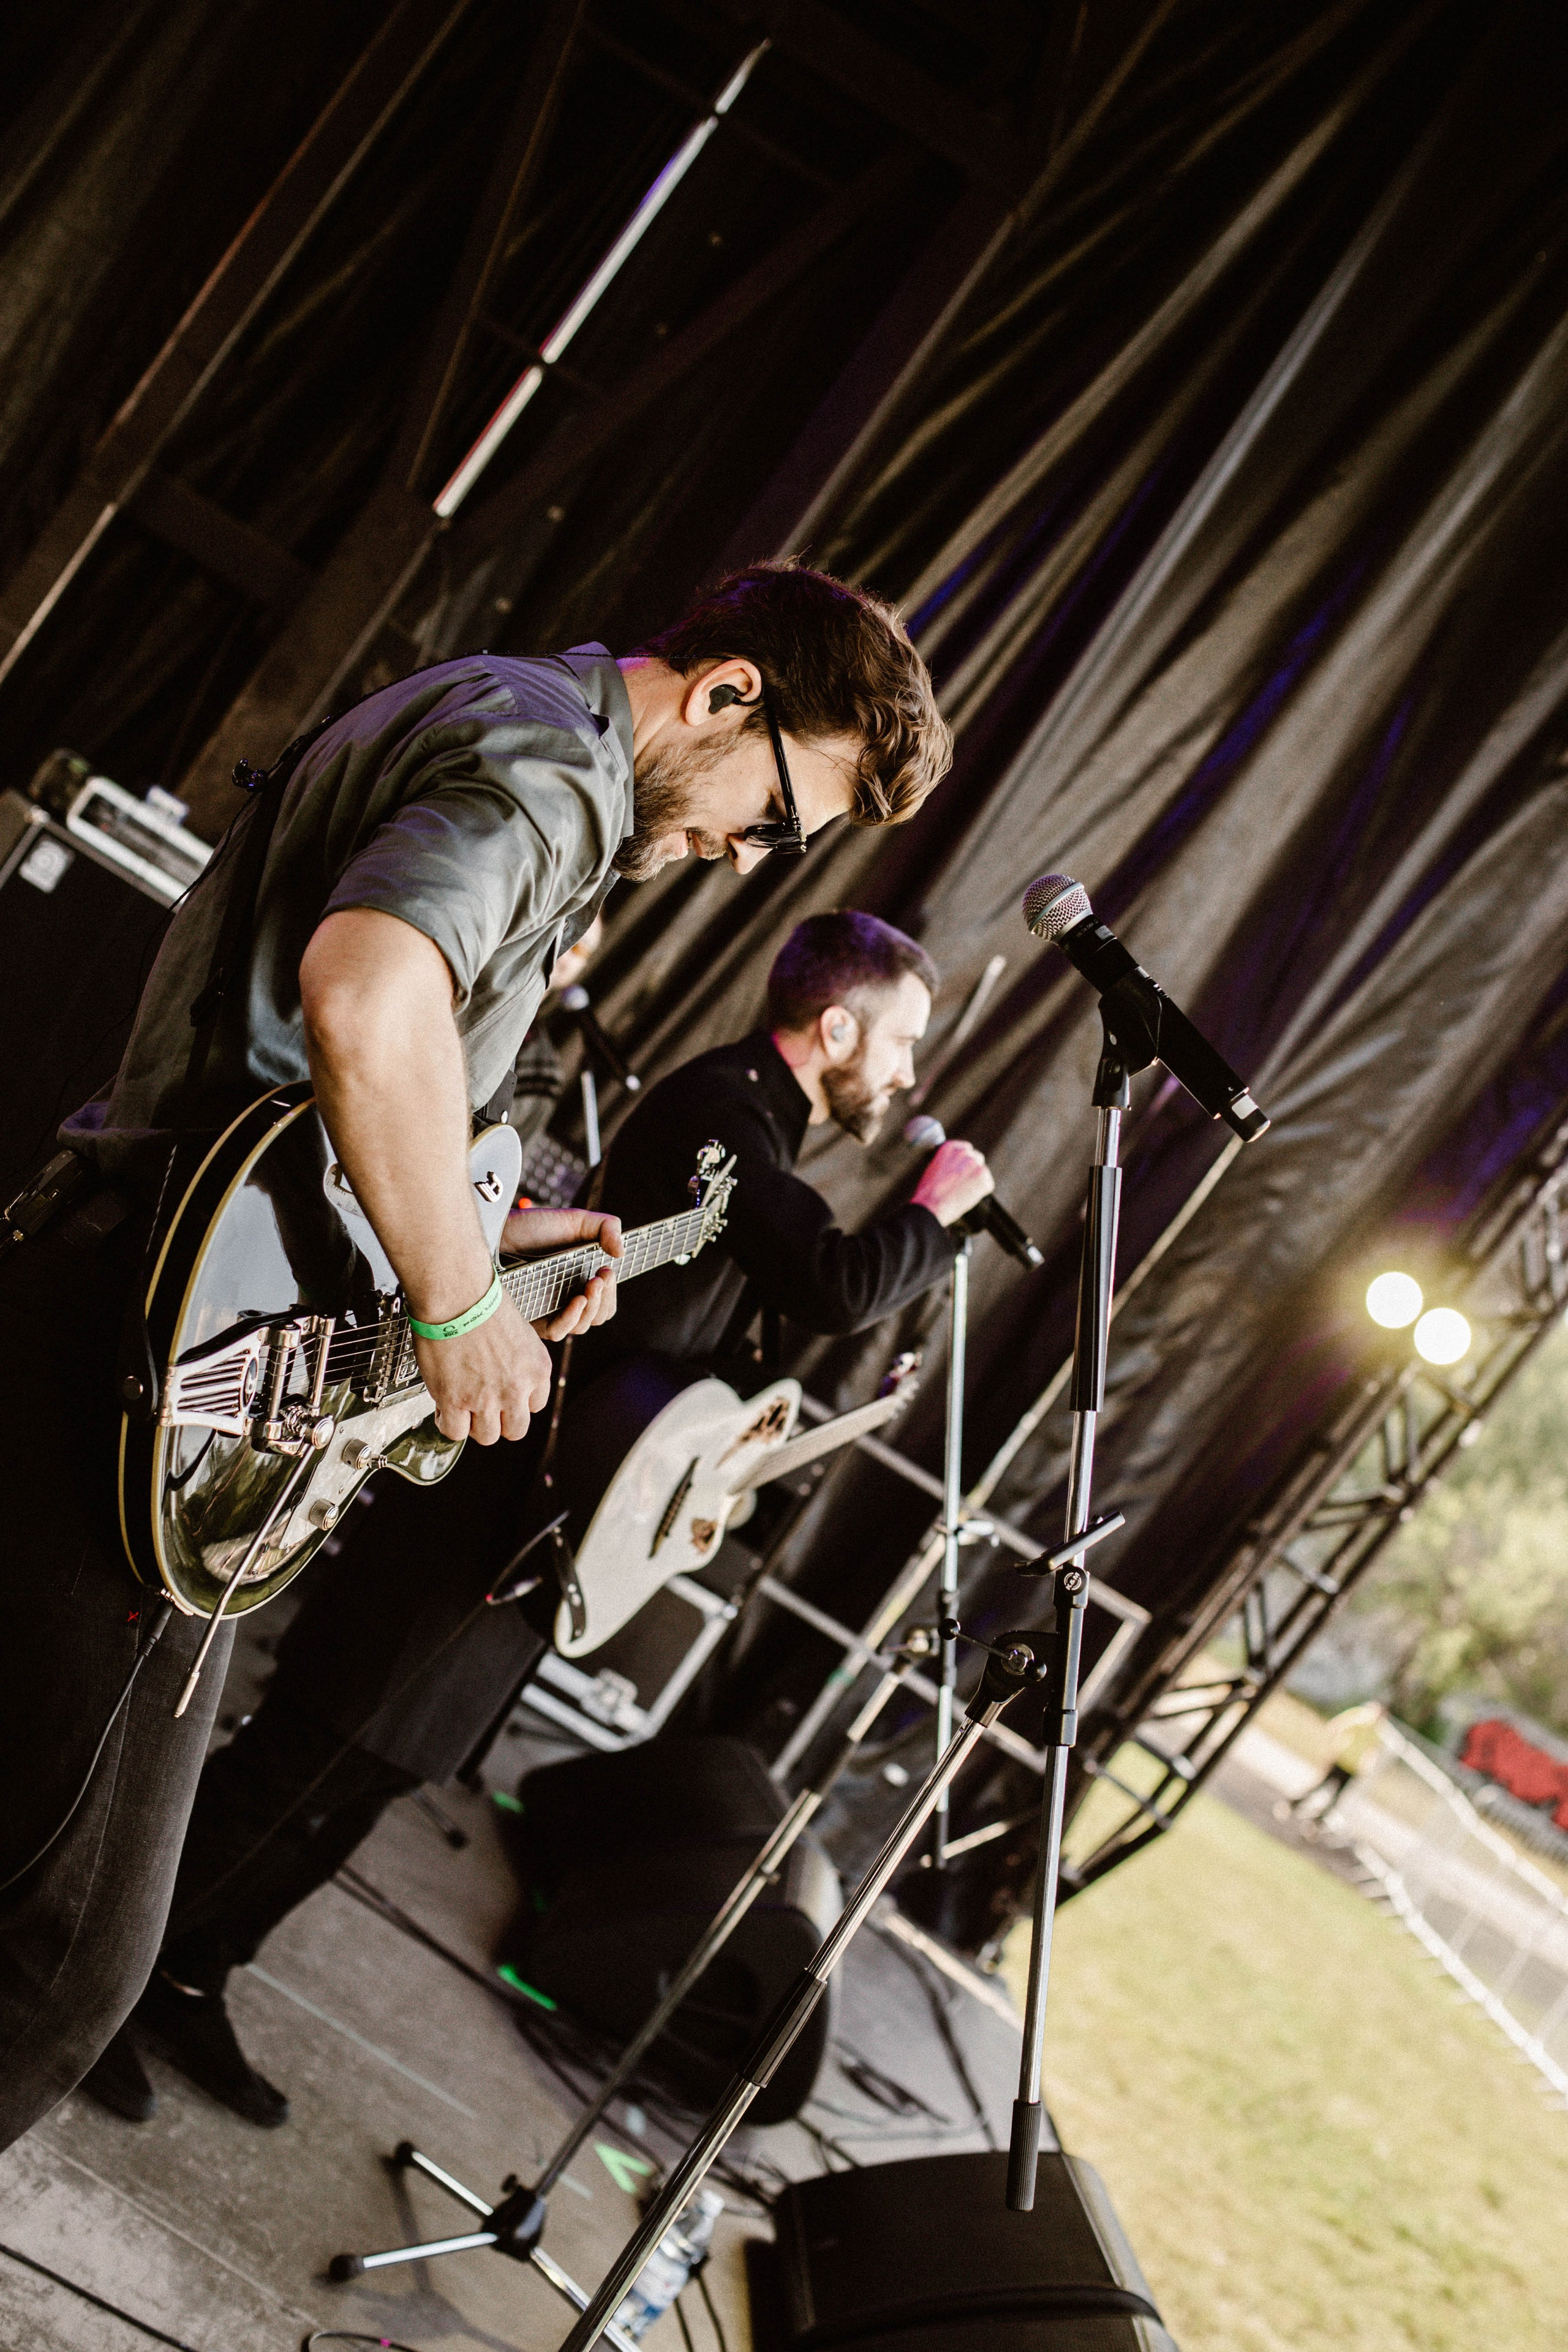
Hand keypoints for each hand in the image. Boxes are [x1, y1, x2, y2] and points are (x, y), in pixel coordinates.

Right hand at [414, 1295, 551, 1444]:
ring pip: (487, 1436)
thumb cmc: (482, 1302)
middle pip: (516, 1429)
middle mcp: (517, 1388)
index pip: (535, 1405)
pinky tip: (444, 1407)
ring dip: (474, 1424)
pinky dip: (449, 1422)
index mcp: (538, 1369)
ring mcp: (486, 1398)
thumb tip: (504, 1376)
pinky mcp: (455, 1401)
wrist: (456, 1294)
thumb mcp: (520, 1334)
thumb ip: (517, 1362)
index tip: (502, 1393)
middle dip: (499, 1420)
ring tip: (462, 1406)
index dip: (516, 1400)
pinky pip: (455, 1432)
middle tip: (483, 1406)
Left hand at [501, 1205, 621, 1340]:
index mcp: (578, 1281)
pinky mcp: (530, 1319)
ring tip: (592, 1285)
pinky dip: (573, 1318)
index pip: (605, 1302)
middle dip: (606, 1298)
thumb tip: (621, 1253)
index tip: (608, 1271)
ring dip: (593, 1308)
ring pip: (581, 1326)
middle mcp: (564, 1299)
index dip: (611, 1292)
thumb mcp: (575, 1221)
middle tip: (602, 1276)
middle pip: (597, 1317)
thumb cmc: (532, 1228)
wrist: (499, 1232)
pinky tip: (579, 1300)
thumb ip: (605, 1227)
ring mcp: (548, 1310)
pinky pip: (557, 1331)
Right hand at [912, 1138, 994, 1227]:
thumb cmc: (928, 1191)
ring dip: (976, 1181)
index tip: (960, 1170)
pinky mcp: (984, 1178)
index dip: (964, 1162)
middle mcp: (964, 1152)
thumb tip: (956, 1166)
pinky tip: (967, 1198)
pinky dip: (981, 1192)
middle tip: (962, 1184)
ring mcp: (975, 1164)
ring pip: (982, 1172)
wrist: (932, 1205)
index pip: (966, 1149)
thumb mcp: (933, 1168)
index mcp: (950, 1147)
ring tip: (962, 1193)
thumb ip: (947, 1162)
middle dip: (972, 1170)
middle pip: (977, 1159)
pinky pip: (987, 1185)